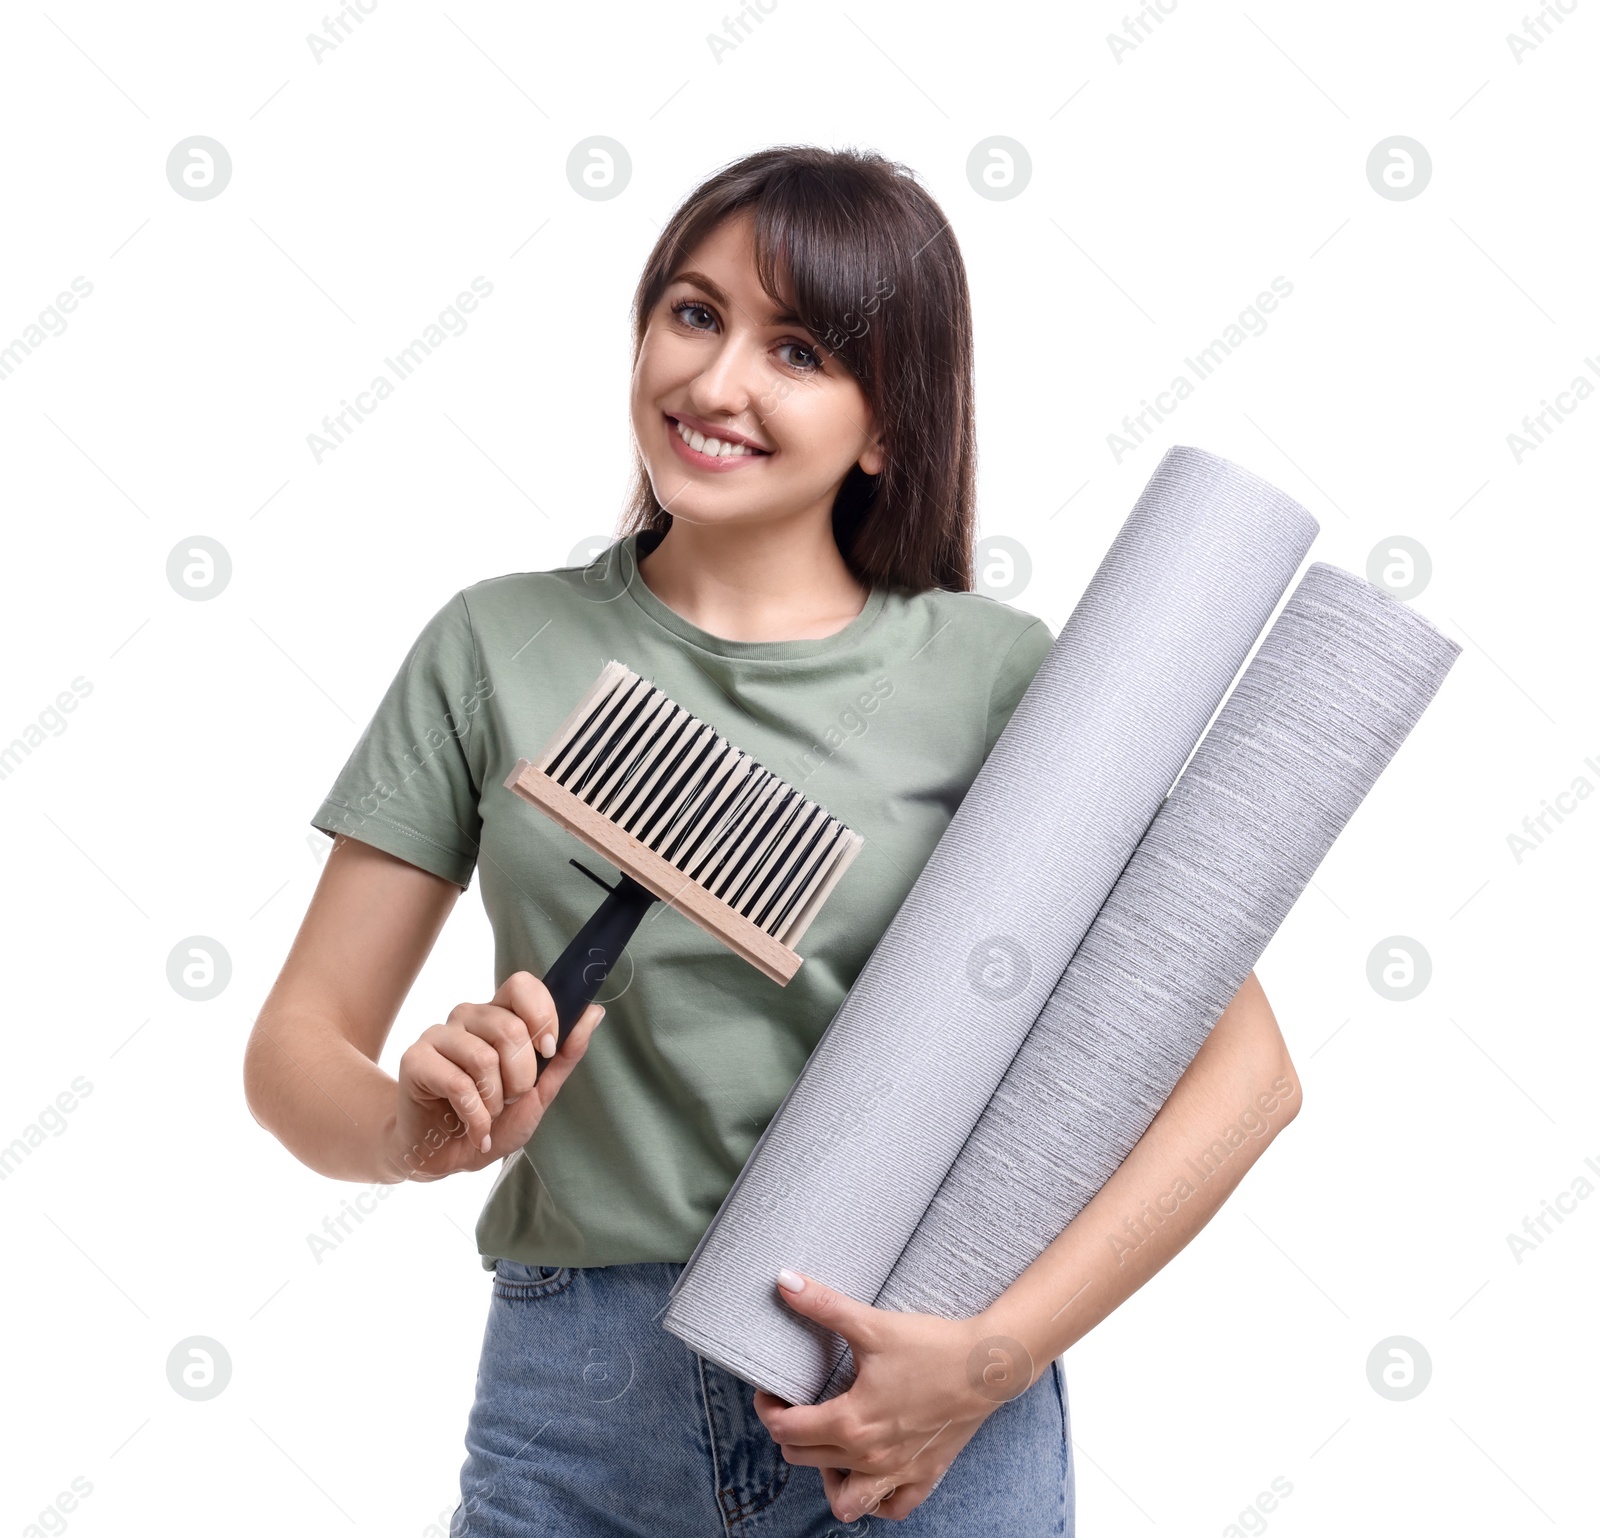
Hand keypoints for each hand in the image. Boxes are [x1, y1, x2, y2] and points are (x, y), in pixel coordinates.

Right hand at [384, 970, 603, 1182]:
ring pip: (485, 1057)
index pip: (522, 985)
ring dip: (496, 1100)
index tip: (548, 1051)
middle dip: (522, 1078)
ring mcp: (438, 1036)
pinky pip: (458, 1084)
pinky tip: (475, 1129)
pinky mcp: (414, 1060)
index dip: (542, 1015)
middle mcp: (468, 1017)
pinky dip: (476, 1117)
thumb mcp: (539, 1092)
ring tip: (488, 1113)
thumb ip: (565, 1054)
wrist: (443, 1155)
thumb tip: (594, 1012)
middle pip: (510, 1028)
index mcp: (498, 1015)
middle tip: (510, 1099)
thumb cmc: (491, 1119)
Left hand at [753, 1270, 1029, 1522]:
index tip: (770, 1391)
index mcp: (850, 1422)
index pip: (786, 1430)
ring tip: (830, 1444)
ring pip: (844, 1500)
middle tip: (798, 1406)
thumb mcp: (871, 1324)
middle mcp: (869, 1456)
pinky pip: (891, 1508)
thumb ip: (823, 1304)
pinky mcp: (924, 1476)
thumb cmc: (930, 1344)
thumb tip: (783, 1280)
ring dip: (827, 1476)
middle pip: (804, 1460)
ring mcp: (897, 1472)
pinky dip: (875, 1497)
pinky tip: (870, 1469)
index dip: (768, 1409)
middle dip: (791, 1433)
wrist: (986, 1365)